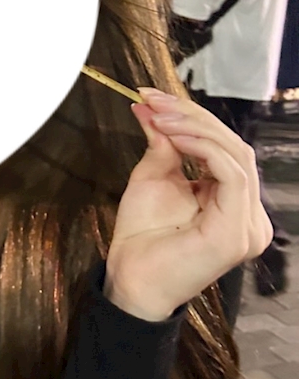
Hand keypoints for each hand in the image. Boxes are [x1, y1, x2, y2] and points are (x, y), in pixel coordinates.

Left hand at [104, 90, 271, 322]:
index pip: (227, 148)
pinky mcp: (237, 232)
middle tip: (156, 101)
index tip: (155, 98)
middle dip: (193, 117)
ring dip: (195, 128)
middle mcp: (250, 216)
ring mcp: (248, 226)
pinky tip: (174, 137)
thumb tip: (151, 107)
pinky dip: (203, 148)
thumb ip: (162, 143)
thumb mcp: (153, 176)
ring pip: (236, 155)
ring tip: (160, 117)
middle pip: (235, 147)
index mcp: (234, 204)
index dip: (194, 117)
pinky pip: (232, 175)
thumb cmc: (142, 238)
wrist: (129, 280)